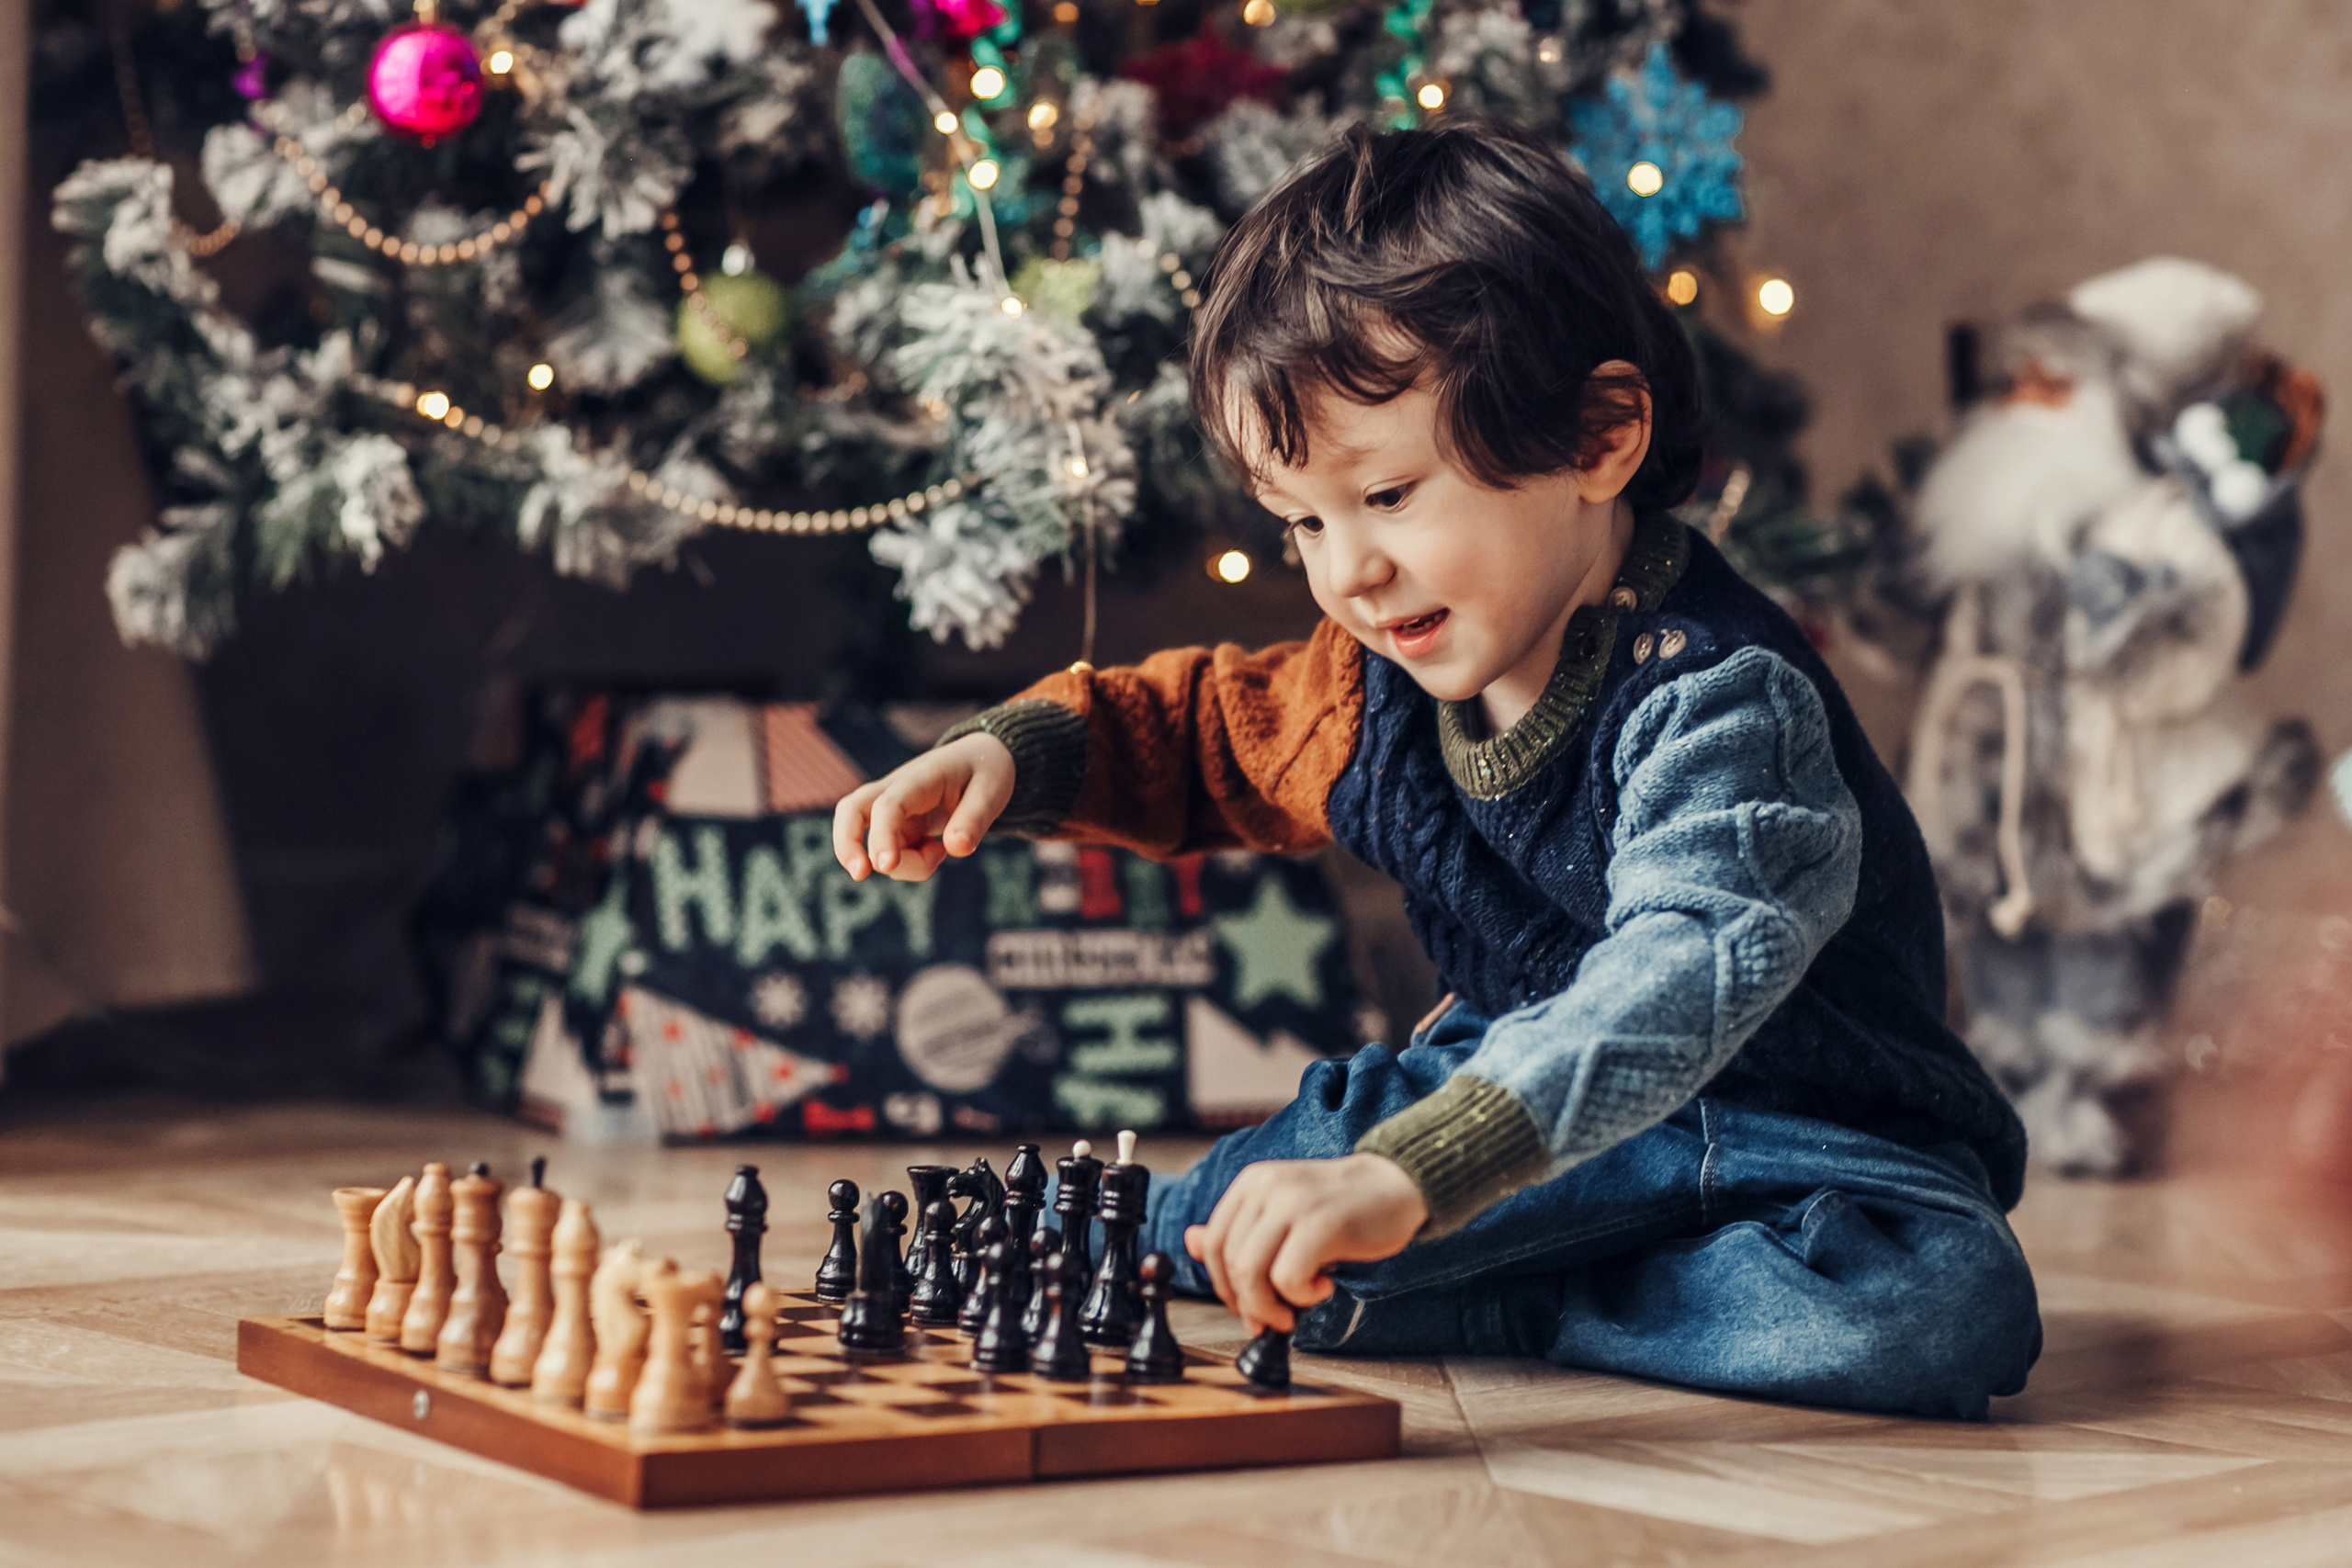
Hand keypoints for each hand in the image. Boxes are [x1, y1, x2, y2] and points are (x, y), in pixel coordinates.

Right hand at [831, 733, 1015, 881]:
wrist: (979, 759)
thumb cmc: (985, 771)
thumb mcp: (992, 792)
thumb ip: (975, 820)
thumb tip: (956, 849)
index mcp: (921, 778)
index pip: (889, 804)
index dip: (882, 835)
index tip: (886, 865)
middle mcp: (896, 790)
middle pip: (850, 811)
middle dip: (847, 845)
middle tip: (860, 875)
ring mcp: (892, 809)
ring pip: (870, 840)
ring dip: (901, 864)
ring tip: (938, 852)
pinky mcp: (896, 826)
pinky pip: (889, 851)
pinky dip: (908, 864)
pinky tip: (935, 850)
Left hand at [1183, 1153, 1428, 1332]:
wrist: (1396, 1184)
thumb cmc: (1341, 1207)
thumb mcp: (1283, 1213)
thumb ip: (1242, 1230)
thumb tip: (1190, 1243)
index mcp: (1252, 1183)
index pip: (1213, 1244)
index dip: (1224, 1285)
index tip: (1246, 1307)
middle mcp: (1265, 1187)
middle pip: (1229, 1262)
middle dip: (1247, 1303)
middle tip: (1274, 1319)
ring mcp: (1292, 1203)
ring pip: (1251, 1273)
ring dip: (1270, 1306)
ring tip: (1297, 1307)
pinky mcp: (1321, 1224)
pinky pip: (1288, 1278)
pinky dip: (1302, 1296)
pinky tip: (1324, 1286)